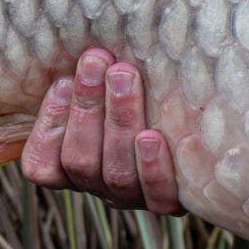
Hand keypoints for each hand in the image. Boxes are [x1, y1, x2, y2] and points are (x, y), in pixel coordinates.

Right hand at [19, 47, 181, 213]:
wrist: (205, 140)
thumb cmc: (138, 94)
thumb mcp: (102, 88)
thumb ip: (86, 77)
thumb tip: (80, 45)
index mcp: (70, 168)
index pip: (42, 165)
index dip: (49, 125)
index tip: (62, 81)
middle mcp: (98, 186)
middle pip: (80, 161)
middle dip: (87, 107)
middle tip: (97, 62)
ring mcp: (133, 197)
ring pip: (116, 172)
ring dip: (119, 121)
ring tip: (125, 77)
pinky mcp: (170, 203)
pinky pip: (157, 195)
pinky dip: (152, 167)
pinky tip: (152, 136)